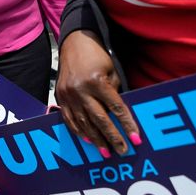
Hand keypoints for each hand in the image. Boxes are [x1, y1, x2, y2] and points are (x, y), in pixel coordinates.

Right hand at [54, 29, 139, 157]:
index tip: (136, 139)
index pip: (116, 108)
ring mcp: (68, 94)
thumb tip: (119, 117)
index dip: (127, 125)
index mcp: (96, 81)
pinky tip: (88, 140)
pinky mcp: (59, 96)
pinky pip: (69, 119)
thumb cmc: (97, 56)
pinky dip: (79, 131)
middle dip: (112, 137)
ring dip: (95, 139)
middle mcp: (80, 90)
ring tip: (106, 152)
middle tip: (122, 151)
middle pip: (99, 119)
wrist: (74, 42)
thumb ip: (114, 93)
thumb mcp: (111, 71)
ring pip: (83, 123)